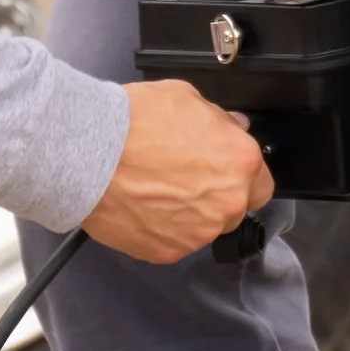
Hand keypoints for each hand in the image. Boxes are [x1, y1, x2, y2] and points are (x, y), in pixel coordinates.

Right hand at [86, 79, 274, 264]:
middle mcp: (226, 203)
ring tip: (157, 190)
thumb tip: (233, 126)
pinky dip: (162, 228)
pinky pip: (174, 241)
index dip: (241, 175)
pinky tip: (143, 206)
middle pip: (235, 208)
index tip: (222, 168)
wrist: (87, 153)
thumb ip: (218, 119)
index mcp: (240, 163)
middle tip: (184, 177)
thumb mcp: (185, 98)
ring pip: (204, 228)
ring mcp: (197, 233)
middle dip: (216, 195)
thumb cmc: (133, 122)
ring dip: (190, 214)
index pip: (262, 182)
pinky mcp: (167, 251)